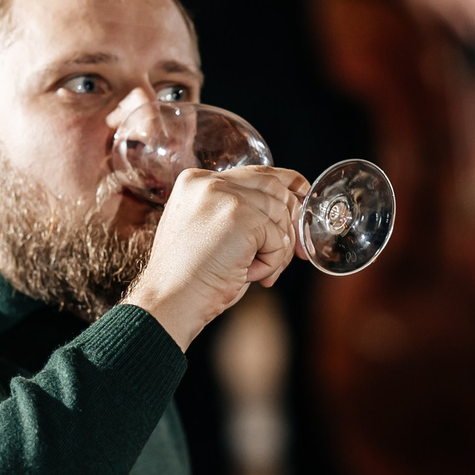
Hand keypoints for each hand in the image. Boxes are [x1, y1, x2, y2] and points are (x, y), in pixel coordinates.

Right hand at [123, 165, 308, 346]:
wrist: (171, 301)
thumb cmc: (190, 278)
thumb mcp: (211, 233)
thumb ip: (238, 212)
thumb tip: (288, 210)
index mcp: (196, 181)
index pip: (256, 172)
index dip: (287, 184)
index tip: (303, 195)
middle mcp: (209, 182)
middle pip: (274, 189)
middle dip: (291, 221)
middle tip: (295, 253)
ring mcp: (224, 196)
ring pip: (280, 215)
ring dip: (276, 251)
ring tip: (252, 272)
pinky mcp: (240, 217)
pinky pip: (278, 238)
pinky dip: (271, 263)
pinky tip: (246, 274)